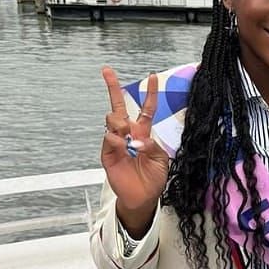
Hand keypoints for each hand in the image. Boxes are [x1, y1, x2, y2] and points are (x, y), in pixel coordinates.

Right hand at [100, 66, 168, 237]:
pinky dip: (116, 139)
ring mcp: (116, 143)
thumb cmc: (153, 177)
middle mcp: (128, 134)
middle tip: (107, 71)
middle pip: (118, 107)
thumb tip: (140, 139)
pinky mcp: (108, 154)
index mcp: (143, 132)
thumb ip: (153, 146)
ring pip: (112, 120)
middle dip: (113, 88)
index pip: (146, 109)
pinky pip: (109, 140)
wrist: (143, 197)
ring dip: (119, 121)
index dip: (149, 93)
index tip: (152, 76)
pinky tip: (123, 144)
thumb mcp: (161, 159)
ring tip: (127, 132)